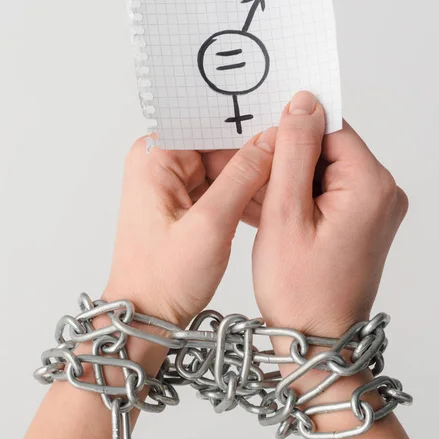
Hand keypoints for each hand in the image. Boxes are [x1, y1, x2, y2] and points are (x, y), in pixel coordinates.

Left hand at [104, 135, 274, 326]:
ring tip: (281, 183)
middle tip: (291, 158)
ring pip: (223, 164)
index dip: (247, 122)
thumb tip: (271, 140)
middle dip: (254, 152)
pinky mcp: (183, 203)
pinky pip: (220, 185)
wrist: (146, 316)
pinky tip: (264, 202)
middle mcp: (159, 164)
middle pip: (218, 141)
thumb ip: (243, 177)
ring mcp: (171, 184)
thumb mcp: (210, 225)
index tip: (283, 123)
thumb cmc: (163, 279)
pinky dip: (242, 193)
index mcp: (154, 157)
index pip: (208, 122)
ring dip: (251, 175)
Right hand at [252, 90, 407, 335]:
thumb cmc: (299, 290)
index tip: (259, 145)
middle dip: (288, 160)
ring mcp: (375, 210)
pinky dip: (299, 200)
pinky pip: (327, 195)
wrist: (317, 341)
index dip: (291, 131)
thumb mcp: (285, 214)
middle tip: (255, 181)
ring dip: (289, 182)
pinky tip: (271, 214)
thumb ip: (293, 152)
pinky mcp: (363, 223)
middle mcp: (383, 193)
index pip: (331, 128)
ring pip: (323, 173)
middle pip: (329, 150)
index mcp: (371, 185)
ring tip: (260, 205)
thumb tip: (304, 102)